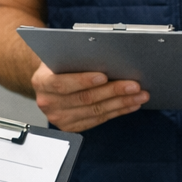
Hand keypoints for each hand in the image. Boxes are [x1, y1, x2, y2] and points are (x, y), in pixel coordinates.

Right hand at [31, 62, 147, 132]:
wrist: (48, 80)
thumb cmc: (60, 63)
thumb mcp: (61, 55)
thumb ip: (75, 57)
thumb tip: (106, 54)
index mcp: (42, 81)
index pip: (62, 83)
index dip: (84, 80)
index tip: (104, 76)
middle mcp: (48, 102)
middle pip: (85, 99)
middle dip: (113, 91)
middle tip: (134, 85)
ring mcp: (59, 118)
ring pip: (95, 111)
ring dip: (121, 103)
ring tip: (139, 95)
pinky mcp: (70, 127)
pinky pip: (98, 120)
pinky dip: (117, 112)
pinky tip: (130, 104)